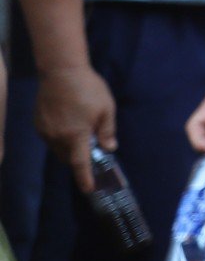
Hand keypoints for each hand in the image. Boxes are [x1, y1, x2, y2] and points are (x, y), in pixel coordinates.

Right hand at [36, 62, 114, 191]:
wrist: (61, 71)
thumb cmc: (88, 88)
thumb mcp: (106, 108)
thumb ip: (107, 131)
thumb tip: (109, 148)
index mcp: (75, 135)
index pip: (79, 163)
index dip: (84, 178)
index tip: (88, 189)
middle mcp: (57, 137)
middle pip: (67, 158)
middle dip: (77, 160)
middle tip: (90, 154)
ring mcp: (45, 131)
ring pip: (57, 149)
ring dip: (68, 149)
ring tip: (81, 135)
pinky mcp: (39, 123)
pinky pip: (50, 139)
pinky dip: (60, 138)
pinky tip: (69, 125)